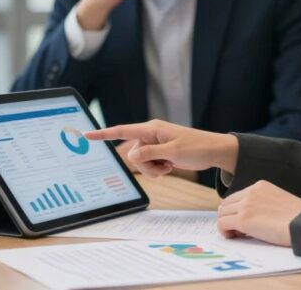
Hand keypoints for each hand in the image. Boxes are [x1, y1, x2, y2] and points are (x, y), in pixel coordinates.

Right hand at [85, 120, 237, 176]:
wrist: (213, 151)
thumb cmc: (196, 147)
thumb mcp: (172, 152)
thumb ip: (149, 154)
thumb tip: (131, 156)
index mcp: (151, 129)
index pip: (122, 130)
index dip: (103, 134)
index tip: (87, 135)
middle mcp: (151, 135)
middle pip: (133, 154)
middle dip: (145, 165)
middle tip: (164, 166)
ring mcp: (155, 144)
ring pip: (141, 162)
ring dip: (152, 169)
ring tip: (168, 167)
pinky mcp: (160, 152)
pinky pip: (149, 165)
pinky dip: (157, 170)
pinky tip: (169, 167)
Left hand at [216, 180, 300, 246]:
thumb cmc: (298, 218)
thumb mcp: (278, 201)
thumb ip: (262, 203)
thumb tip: (249, 216)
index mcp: (260, 186)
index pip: (237, 196)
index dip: (236, 210)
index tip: (244, 221)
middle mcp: (251, 192)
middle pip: (226, 204)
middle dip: (229, 217)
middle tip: (239, 230)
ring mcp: (246, 205)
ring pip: (222, 213)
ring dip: (227, 225)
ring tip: (238, 234)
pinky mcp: (243, 219)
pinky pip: (222, 224)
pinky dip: (225, 232)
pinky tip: (234, 237)